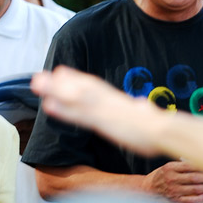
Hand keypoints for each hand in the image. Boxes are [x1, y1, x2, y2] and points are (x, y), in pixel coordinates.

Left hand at [32, 66, 165, 155]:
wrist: (165, 130)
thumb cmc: (162, 128)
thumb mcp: (148, 115)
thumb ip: (141, 109)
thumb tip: (141, 104)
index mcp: (118, 101)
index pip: (94, 87)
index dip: (76, 79)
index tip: (61, 72)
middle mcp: (107, 102)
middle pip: (79, 88)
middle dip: (59, 83)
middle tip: (39, 77)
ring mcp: (103, 110)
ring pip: (74, 97)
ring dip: (54, 90)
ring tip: (37, 84)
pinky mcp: (102, 121)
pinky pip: (78, 115)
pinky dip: (63, 110)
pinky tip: (47, 106)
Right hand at [142, 160, 202, 202]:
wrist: (148, 188)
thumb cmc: (161, 176)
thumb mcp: (169, 166)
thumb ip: (183, 166)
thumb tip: (202, 164)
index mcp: (170, 168)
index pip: (191, 166)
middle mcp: (171, 179)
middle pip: (195, 178)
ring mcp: (173, 190)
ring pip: (195, 189)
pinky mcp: (174, 200)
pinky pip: (191, 200)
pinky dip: (201, 198)